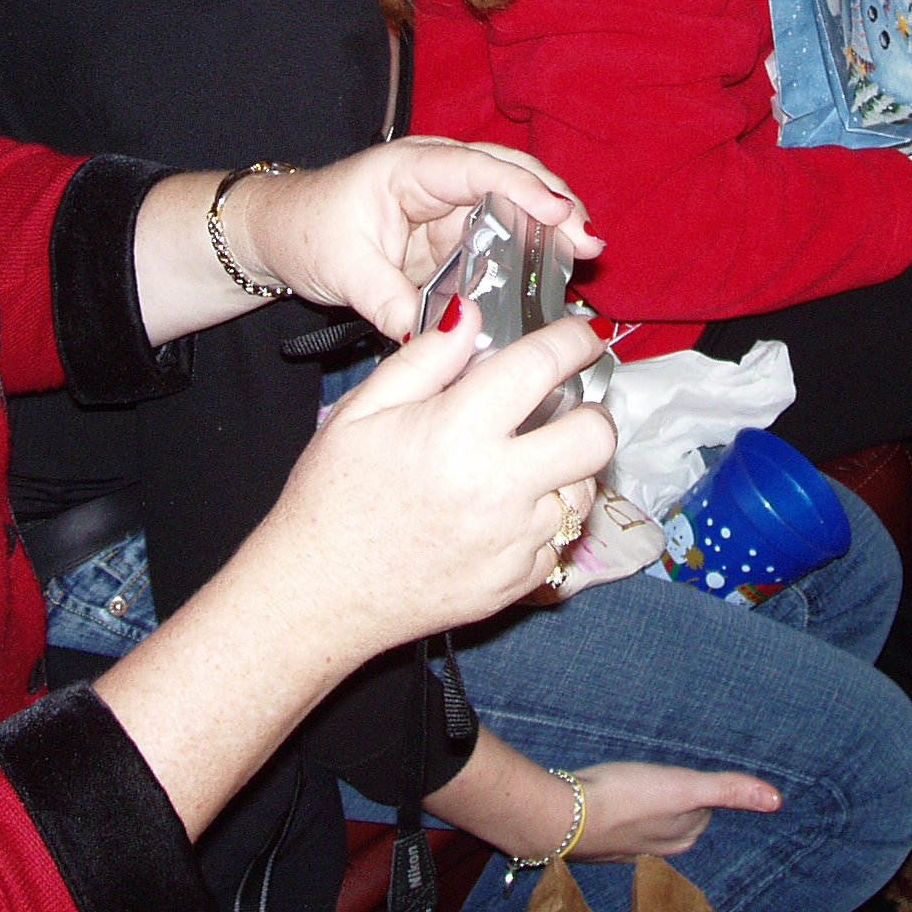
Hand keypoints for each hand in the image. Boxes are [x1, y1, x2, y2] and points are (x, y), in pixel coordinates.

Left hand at [229, 137, 599, 340]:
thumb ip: (392, 303)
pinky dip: (525, 253)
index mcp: (410, 168)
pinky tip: (551, 276)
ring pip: (511, 207)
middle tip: (590, 241)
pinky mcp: (451, 233)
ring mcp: (447, 204)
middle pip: (510, 178)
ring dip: (548, 229)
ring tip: (584, 257)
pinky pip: (497, 238)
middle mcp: (438, 176)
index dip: (524, 189)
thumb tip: (443, 336)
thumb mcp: (344, 271)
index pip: (478, 170)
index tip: (562, 213)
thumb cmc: (305, 231)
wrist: (277, 234)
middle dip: (554, 205)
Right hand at [246, 319, 617, 655]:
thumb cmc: (330, 498)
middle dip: (591, 412)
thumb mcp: (361, 411)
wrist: (316, 596)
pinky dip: (544, 520)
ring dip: (568, 468)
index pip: (543, 367)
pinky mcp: (515, 583)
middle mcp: (497, 488)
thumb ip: (425, 359)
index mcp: (458, 432)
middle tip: (569, 407)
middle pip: (595, 437)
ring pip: (582, 491)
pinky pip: (558, 541)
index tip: (577, 336)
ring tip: (530, 461)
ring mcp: (512, 542)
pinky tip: (507, 511)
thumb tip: (469, 315)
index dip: (573, 340)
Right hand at [571, 761, 781, 861]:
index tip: (697, 774)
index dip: (702, 788)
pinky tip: (610, 793)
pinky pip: (619, 819)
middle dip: (678, 796)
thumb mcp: (684, 787)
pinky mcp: (597, 833)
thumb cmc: (625, 799)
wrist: (563, 815)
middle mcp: (657, 846)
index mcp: (681, 836)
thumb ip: (728, 790)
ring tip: (642, 780)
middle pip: (678, 817)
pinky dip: (619, 806)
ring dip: (648, 801)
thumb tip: (776, 800)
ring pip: (648, 819)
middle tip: (671, 772)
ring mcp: (625, 843)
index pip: (705, 810)